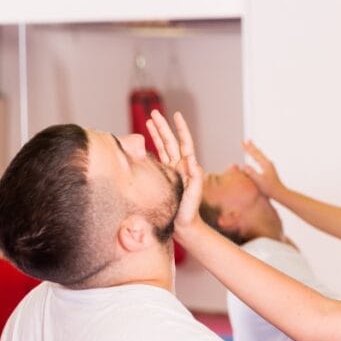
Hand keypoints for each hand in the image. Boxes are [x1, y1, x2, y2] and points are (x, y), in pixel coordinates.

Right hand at [146, 111, 204, 237]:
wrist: (184, 227)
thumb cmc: (189, 213)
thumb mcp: (194, 195)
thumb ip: (195, 179)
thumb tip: (193, 161)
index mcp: (187, 167)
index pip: (185, 143)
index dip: (181, 129)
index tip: (177, 115)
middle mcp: (180, 167)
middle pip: (171, 142)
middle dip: (163, 127)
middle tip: (154, 113)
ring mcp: (172, 171)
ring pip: (163, 148)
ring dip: (156, 134)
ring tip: (149, 121)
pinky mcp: (164, 178)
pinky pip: (157, 159)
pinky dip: (152, 149)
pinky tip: (145, 142)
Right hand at [238, 140, 284, 197]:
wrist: (280, 193)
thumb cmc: (270, 188)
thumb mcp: (259, 181)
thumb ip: (251, 173)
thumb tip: (243, 166)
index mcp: (265, 164)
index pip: (255, 154)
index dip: (247, 148)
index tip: (242, 142)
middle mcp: (268, 163)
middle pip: (258, 152)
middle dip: (251, 147)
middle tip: (246, 140)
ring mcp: (269, 166)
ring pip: (260, 155)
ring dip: (254, 150)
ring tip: (250, 146)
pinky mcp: (269, 170)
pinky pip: (261, 160)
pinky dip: (256, 156)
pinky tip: (256, 158)